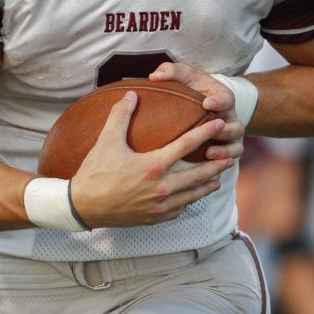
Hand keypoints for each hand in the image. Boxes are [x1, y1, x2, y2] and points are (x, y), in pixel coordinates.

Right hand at [70, 91, 233, 228]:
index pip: (186, 146)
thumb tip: (132, 95)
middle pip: (198, 174)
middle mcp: (162, 188)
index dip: (205, 133)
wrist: (83, 207)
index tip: (218, 124)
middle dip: (216, 164)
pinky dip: (189, 201)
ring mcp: (159, 206)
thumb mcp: (106, 141)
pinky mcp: (154, 218)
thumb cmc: (95, 173)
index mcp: (153, 166)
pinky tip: (191, 197)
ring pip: (192, 195)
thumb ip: (120, 116)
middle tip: (230, 156)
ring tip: (217, 178)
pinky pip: (179, 210)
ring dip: (206, 185)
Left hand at [148, 62, 246, 160]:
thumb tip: (154, 76)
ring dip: (224, 150)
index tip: (207, 103)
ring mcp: (229, 134)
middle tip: (211, 131)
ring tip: (208, 152)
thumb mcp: (184, 75)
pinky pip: (232, 157)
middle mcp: (229, 117)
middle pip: (236, 126)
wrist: (201, 102)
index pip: (226, 99)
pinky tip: (208, 163)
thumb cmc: (191, 86)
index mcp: (221, 97)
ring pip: (236, 145)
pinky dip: (224, 161)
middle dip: (224, 130)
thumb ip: (171, 71)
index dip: (219, 102)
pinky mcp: (226, 148)